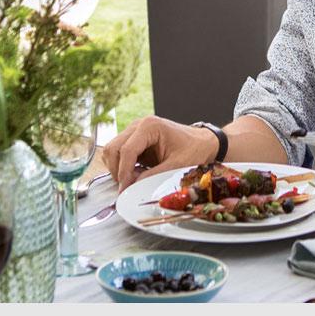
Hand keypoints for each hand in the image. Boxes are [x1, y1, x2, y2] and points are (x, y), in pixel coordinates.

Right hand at [102, 115, 217, 191]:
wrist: (202, 143)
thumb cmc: (193, 149)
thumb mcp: (175, 165)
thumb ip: (152, 176)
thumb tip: (130, 188)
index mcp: (150, 126)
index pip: (126, 150)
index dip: (123, 172)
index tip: (125, 189)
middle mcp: (139, 125)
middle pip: (114, 149)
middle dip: (118, 170)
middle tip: (129, 186)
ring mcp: (135, 132)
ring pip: (112, 150)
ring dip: (118, 168)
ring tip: (135, 179)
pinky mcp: (135, 140)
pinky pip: (119, 153)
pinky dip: (122, 166)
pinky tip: (136, 174)